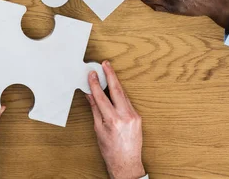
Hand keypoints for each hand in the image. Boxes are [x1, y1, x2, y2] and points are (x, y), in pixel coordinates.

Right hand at [87, 61, 144, 178]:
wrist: (127, 163)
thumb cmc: (111, 150)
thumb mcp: (98, 129)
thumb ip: (95, 109)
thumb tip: (90, 95)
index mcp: (113, 120)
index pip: (101, 97)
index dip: (95, 84)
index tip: (92, 74)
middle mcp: (125, 116)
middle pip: (116, 90)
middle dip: (110, 75)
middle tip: (105, 64)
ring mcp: (134, 116)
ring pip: (123, 95)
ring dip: (116, 83)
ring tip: (109, 72)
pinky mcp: (138, 117)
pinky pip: (127, 102)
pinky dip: (120, 94)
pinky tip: (115, 89)